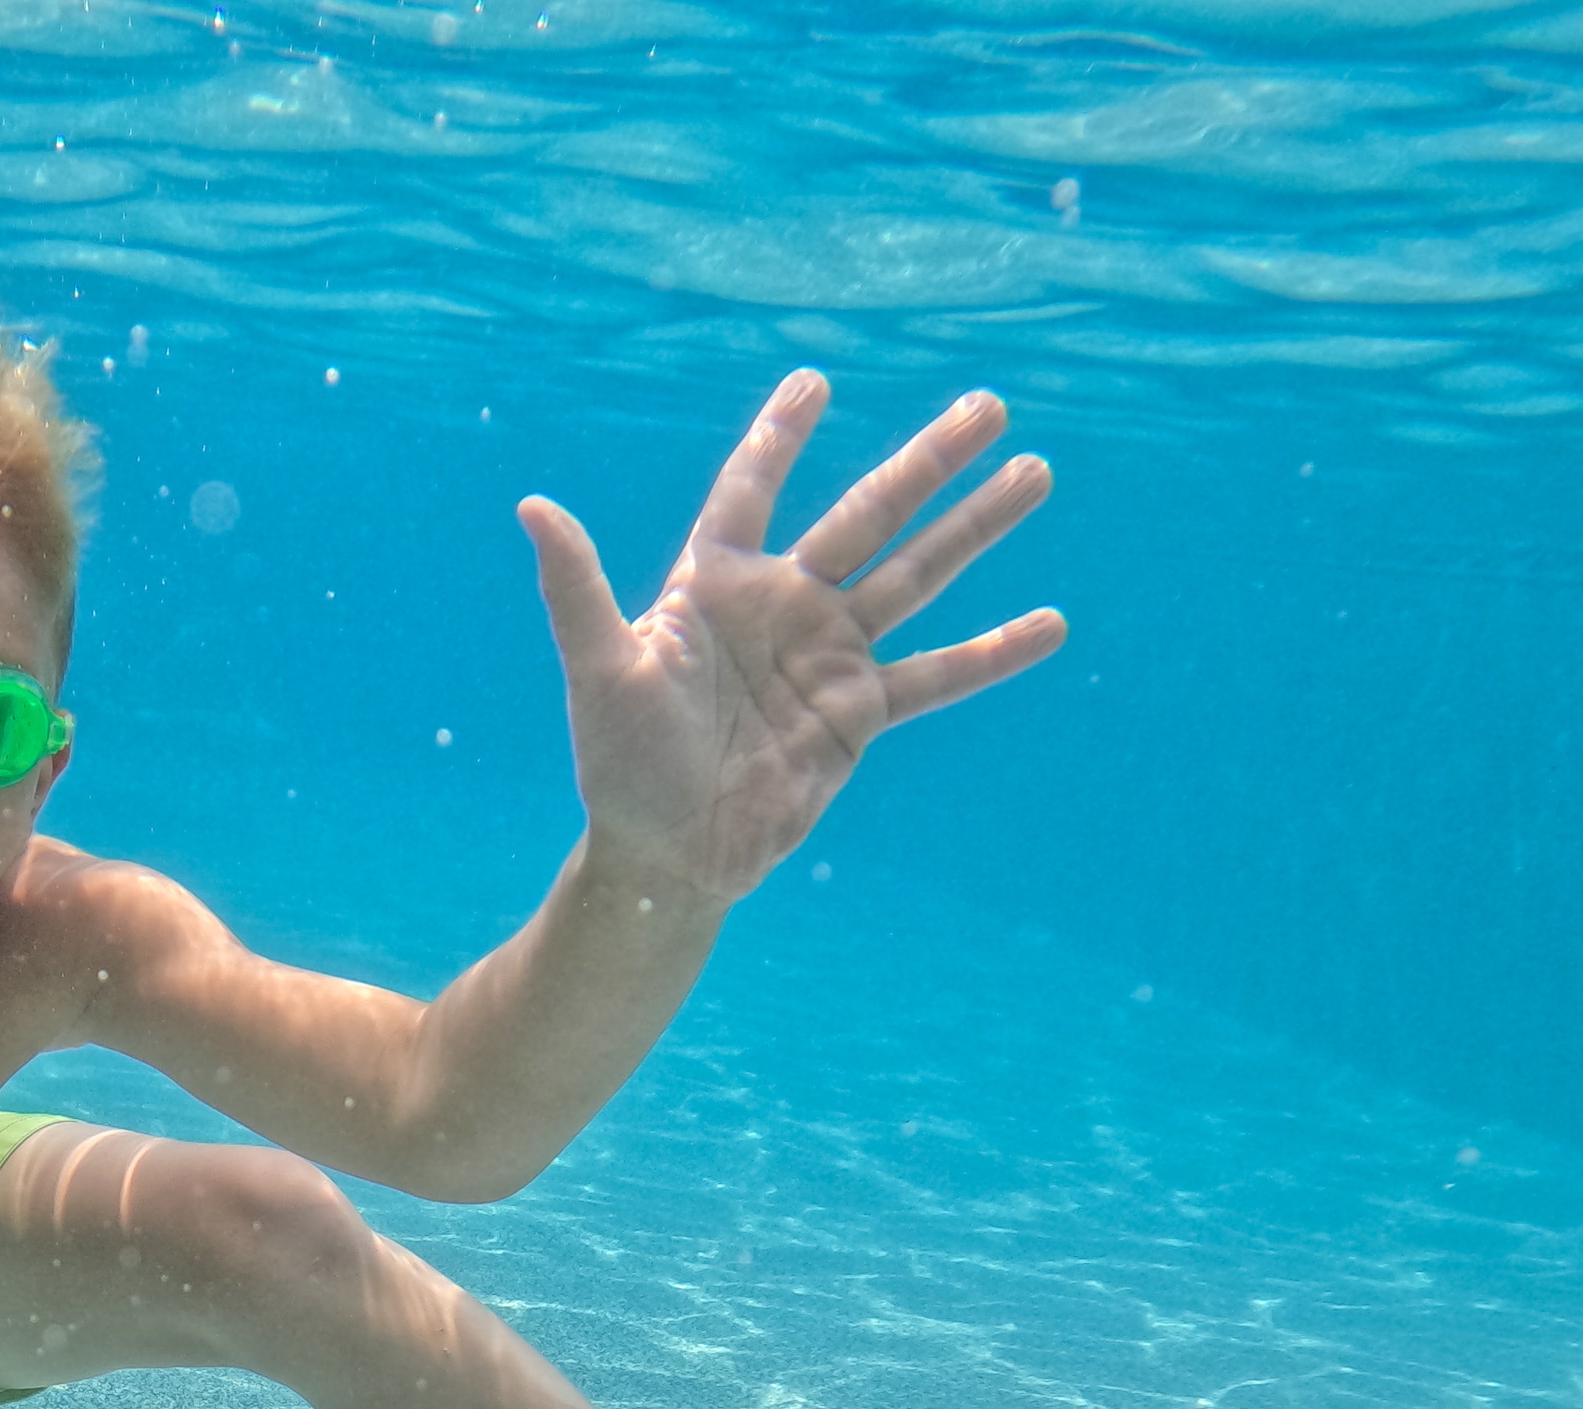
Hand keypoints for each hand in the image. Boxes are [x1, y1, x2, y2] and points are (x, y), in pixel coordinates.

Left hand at [517, 376, 1061, 904]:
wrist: (666, 852)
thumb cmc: (620, 761)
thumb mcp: (598, 669)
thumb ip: (575, 588)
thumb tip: (532, 506)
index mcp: (716, 584)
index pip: (750, 490)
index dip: (779, 438)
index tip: (814, 382)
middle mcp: (783, 606)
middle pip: (867, 514)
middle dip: (929, 461)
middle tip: (989, 406)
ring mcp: (828, 656)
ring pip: (917, 575)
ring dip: (976, 528)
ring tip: (1035, 475)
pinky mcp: (859, 713)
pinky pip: (936, 676)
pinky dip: (993, 654)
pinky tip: (1050, 625)